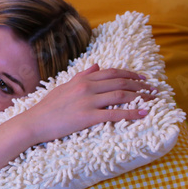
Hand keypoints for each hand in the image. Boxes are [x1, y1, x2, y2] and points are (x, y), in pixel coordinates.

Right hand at [21, 65, 153, 144]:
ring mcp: (88, 101)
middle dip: (140, 85)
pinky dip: (132, 113)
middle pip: (120, 82)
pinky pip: (115, 113)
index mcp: (82, 79)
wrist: (33, 123)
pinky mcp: (88, 117)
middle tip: (154, 90)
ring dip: (140, 97)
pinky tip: (144, 113)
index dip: (130, 74)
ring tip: (152, 100)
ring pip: (121, 95)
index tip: (143, 78)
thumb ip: (81, 76)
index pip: (112, 73)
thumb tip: (96, 65)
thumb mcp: (64, 87)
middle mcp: (87, 87)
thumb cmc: (47, 107)